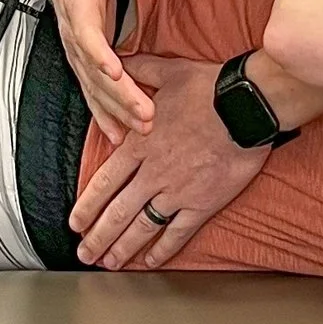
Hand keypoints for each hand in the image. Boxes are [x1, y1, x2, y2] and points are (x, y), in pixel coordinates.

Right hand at [44, 0, 154, 137]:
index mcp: (77, 5)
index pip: (86, 34)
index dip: (98, 55)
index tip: (116, 73)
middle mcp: (74, 34)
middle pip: (94, 72)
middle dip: (119, 97)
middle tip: (145, 116)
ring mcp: (78, 51)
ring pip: (94, 88)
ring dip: (116, 111)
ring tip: (140, 131)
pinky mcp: (84, 62)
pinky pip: (93, 92)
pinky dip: (105, 114)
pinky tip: (119, 134)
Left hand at [70, 57, 270, 266]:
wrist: (247, 105)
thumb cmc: (209, 88)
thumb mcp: (167, 73)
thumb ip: (139, 70)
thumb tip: (117, 61)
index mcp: (140, 145)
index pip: (104, 182)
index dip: (87, 206)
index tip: (75, 223)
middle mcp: (153, 172)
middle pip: (117, 212)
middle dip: (98, 236)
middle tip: (84, 253)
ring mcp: (177, 191)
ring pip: (143, 226)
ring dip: (123, 247)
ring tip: (109, 262)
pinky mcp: (203, 202)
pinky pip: (178, 232)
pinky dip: (163, 249)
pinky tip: (151, 262)